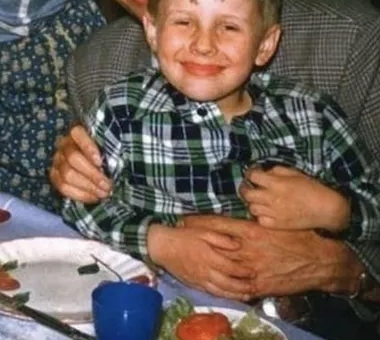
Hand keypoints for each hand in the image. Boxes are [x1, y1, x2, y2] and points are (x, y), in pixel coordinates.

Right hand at [49, 124, 110, 202]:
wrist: (96, 165)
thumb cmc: (106, 154)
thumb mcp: (109, 147)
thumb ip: (110, 150)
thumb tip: (114, 162)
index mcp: (78, 131)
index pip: (77, 133)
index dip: (88, 147)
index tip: (99, 162)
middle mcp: (64, 143)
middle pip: (73, 158)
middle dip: (92, 174)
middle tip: (107, 185)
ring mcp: (57, 159)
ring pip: (67, 174)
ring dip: (87, 186)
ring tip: (103, 193)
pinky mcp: (55, 174)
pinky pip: (63, 187)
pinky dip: (80, 194)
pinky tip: (93, 197)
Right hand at [147, 223, 252, 300]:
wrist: (162, 246)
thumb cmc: (183, 236)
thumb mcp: (202, 231)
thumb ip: (221, 238)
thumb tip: (238, 245)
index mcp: (209, 257)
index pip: (231, 267)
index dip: (244, 271)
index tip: (253, 270)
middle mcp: (206, 271)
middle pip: (229, 283)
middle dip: (243, 286)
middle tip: (254, 286)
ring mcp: (200, 279)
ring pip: (222, 291)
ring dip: (236, 295)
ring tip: (247, 295)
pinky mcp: (195, 284)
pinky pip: (212, 293)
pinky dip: (223, 296)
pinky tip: (230, 296)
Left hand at [180, 214, 362, 296]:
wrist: (320, 261)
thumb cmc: (298, 236)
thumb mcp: (273, 222)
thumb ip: (251, 220)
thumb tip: (234, 214)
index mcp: (250, 231)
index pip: (217, 224)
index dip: (198, 222)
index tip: (183, 219)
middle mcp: (248, 250)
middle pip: (214, 244)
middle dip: (195, 240)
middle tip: (178, 236)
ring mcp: (252, 269)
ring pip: (221, 265)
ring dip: (205, 261)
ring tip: (188, 256)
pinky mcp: (259, 285)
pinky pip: (236, 285)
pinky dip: (222, 282)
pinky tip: (210, 279)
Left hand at [241, 165, 349, 232]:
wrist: (327, 209)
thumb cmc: (312, 188)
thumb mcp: (294, 173)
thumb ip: (276, 171)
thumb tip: (264, 172)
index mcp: (275, 183)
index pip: (252, 176)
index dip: (251, 173)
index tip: (253, 174)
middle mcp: (271, 198)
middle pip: (246, 193)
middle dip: (246, 188)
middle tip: (251, 187)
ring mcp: (274, 213)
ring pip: (251, 208)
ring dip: (253, 203)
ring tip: (260, 201)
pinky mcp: (278, 225)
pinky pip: (260, 220)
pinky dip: (261, 216)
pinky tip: (267, 212)